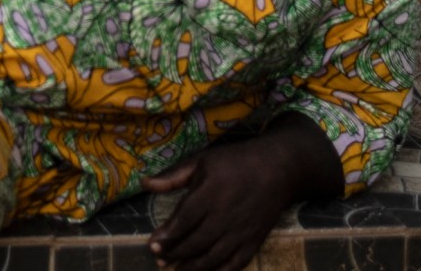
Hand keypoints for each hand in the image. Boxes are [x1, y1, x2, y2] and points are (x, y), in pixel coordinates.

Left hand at [147, 124, 335, 270]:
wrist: (276, 168)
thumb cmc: (234, 161)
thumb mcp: (201, 161)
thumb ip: (172, 177)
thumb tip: (144, 184)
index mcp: (208, 195)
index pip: (183, 221)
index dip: (167, 236)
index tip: (151, 245)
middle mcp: (223, 218)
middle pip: (195, 242)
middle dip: (175, 253)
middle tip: (158, 259)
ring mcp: (240, 232)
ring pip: (213, 257)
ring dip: (193, 267)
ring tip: (175, 270)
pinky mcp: (254, 241)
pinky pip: (236, 264)